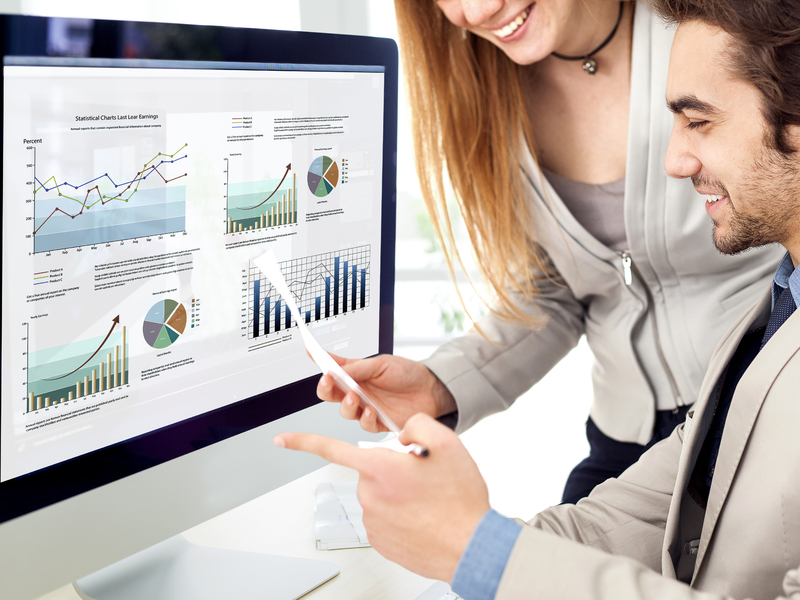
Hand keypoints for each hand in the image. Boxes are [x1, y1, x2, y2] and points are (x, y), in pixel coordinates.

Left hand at [273, 413, 488, 581]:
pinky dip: (401, 514)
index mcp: (379, 468)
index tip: (281, 439)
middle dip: (393, 470)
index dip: (303, 441)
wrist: (471, 545)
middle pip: (372, 470)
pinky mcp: (380, 541)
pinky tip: (423, 516)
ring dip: (399, 493)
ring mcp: (373, 521)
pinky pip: (385, 517)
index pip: (331, 449)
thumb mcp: (447, 443)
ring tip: (429, 501)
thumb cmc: (459, 500)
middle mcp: (370, 495)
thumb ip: (416, 424)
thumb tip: (401, 432)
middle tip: (424, 479)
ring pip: (380, 494)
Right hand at [316, 353, 456, 432]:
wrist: (432, 390)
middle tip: (329, 383)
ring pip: (346, 412)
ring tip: (355, 397)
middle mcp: (359, 392)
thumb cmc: (409, 373)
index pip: (333, 372)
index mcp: (357, 375)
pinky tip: (372, 411)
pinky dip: (366, 418)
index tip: (314, 357)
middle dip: (326, 389)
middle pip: (332, 395)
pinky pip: (366, 425)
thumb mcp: (382, 364)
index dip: (322, 366)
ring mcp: (368, 408)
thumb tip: (335, 366)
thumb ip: (358, 367)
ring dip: (347, 405)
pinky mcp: (379, 422)